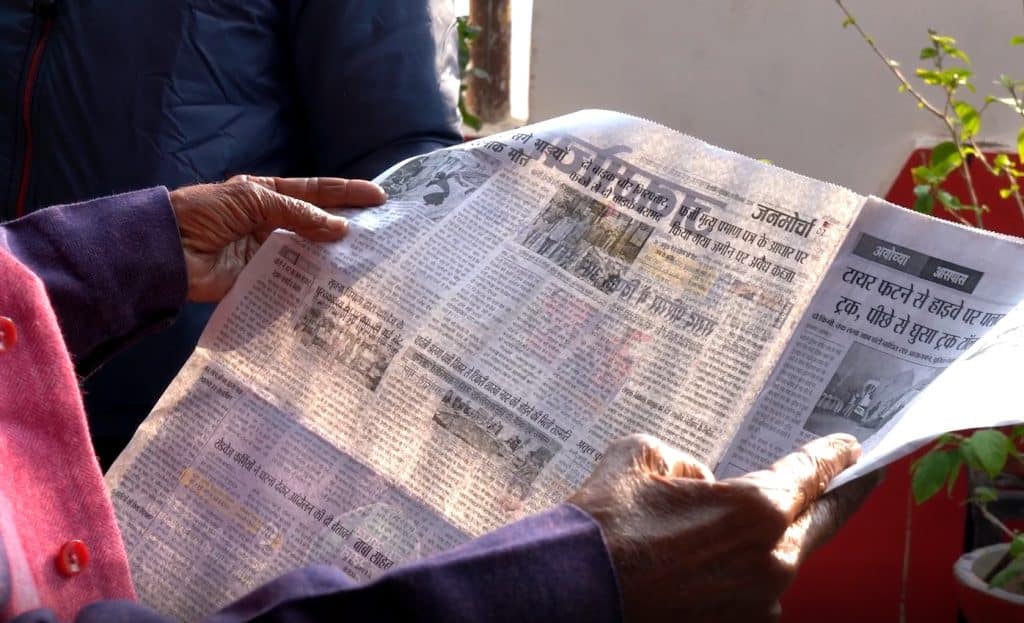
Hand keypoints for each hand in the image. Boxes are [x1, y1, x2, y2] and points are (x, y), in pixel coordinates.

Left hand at [170, 175, 385, 301]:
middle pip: (318, 223)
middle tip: (383, 231)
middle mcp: (272, 222)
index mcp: (268, 195)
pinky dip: (313, 282)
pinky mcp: (261, 279)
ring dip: (335, 256)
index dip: (347, 193)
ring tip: (369, 260)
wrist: (165, 249)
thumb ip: (297, 212)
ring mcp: (268, 252)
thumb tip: (339, 227)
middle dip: (348, 226)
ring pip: (309, 253)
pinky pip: (292, 280)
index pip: (315, 192)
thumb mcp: (253, 200)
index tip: (379, 197)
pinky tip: (337, 284)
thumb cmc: (204, 213)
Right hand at [568, 434, 880, 622]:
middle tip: (855, 482)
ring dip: (765, 546)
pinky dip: (738, 577)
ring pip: (778, 564)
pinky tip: (697, 569)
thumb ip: (685, 461)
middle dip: (837, 500)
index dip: (833, 457)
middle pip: (820, 524)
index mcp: (756, 510)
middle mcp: (772, 563)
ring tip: (716, 537)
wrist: (572, 591)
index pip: (810, 475)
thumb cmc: (605, 523)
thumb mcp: (640, 456)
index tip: (853, 447)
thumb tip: (701, 482)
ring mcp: (758, 606)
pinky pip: (752, 594)